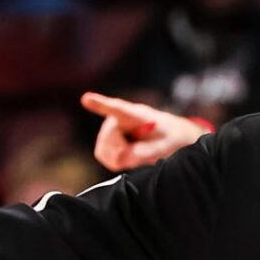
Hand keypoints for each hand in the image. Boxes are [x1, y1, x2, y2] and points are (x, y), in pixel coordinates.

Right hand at [81, 91, 206, 173]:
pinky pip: (104, 156)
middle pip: (108, 141)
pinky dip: (116, 160)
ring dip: (119, 157)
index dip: (101, 104)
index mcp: (136, 114)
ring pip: (104, 151)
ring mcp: (110, 128)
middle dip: (122, 152)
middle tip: (142, 153)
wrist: (171, 136)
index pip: (117, 109)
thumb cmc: (171, 138)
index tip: (87, 99)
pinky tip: (130, 154)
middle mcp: (118, 117)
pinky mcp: (107, 139)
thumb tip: (120, 160)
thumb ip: (144, 153)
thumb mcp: (165, 147)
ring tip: (138, 151)